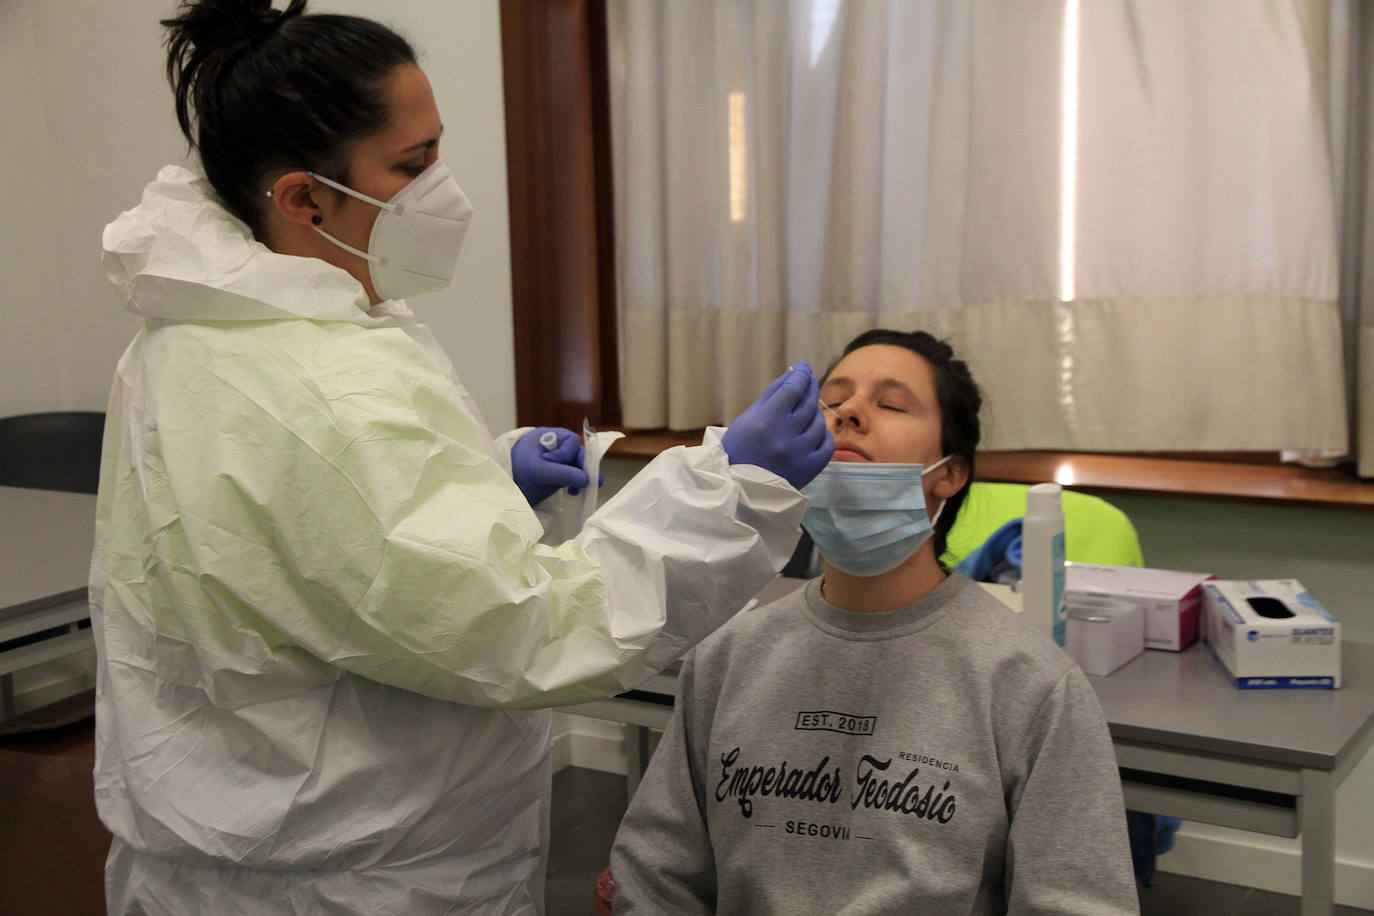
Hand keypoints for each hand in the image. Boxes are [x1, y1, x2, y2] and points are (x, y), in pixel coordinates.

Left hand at [511, 427, 589, 505]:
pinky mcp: (559, 475)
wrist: (502, 484)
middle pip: (578, 454)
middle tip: (592, 481)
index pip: (570, 441)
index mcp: (550, 436)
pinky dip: (576, 484)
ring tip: (579, 490)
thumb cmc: (517, 469)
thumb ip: (561, 473)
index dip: (567, 453)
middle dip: (584, 468)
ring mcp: (559, 461)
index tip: (555, 464)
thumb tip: (586, 479)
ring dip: (582, 478)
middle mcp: (557, 447)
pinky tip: (573, 493)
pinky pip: (573, 477)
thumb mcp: (538, 470)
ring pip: (578, 466)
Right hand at [721, 362, 833, 488]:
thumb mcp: (748, 418)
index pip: (792, 389)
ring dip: (815, 414)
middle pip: (808, 403)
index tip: (804, 368)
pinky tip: (813, 433)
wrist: (739, 489)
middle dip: (810, 389)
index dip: (801, 375)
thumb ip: (772, 394)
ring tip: (805, 413)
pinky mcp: (810, 469)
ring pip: (819, 422)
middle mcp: (784, 436)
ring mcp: (799, 454)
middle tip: (808, 383)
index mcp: (765, 421)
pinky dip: (822, 436)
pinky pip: (827, 444)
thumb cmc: (740, 449)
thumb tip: (794, 372)